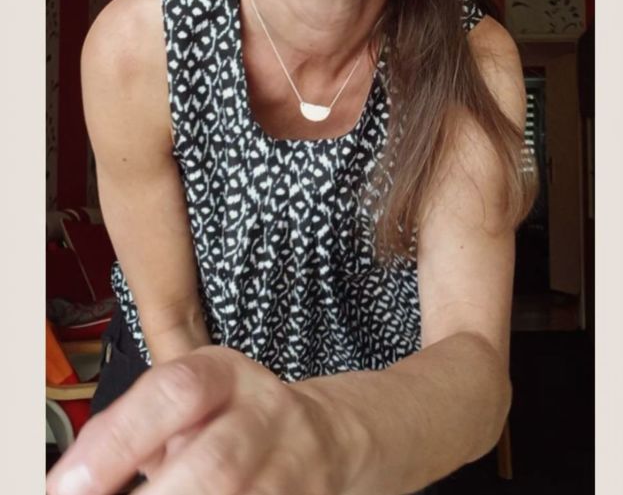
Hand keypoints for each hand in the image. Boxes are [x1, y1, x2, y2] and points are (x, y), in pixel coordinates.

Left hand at [46, 346, 351, 494]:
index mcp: (223, 374)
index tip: (66, 487)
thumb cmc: (230, 418)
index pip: (173, 393)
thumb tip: (68, 479)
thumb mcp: (187, 401)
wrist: (322, 436)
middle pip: (215, 463)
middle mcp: (263, 413)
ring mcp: (292, 464)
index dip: (118, 441)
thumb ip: (132, 427)